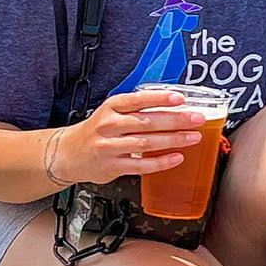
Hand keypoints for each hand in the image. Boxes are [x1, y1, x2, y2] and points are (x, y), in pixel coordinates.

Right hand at [50, 89, 203, 186]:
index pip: (138, 100)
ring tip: (193, 137)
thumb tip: (173, 104)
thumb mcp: (112, 112)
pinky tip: (176, 158)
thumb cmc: (97, 130)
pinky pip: (140, 165)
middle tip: (196, 119)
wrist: (68, 153)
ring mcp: (109, 147)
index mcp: (111, 107)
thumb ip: (137, 108)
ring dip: (172, 140)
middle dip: (175, 121)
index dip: (160, 99)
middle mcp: (109, 125)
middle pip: (146, 122)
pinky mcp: (111, 166)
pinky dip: (161, 162)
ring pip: (145, 143)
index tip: (180, 98)